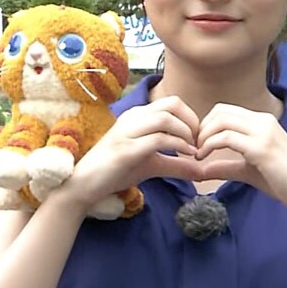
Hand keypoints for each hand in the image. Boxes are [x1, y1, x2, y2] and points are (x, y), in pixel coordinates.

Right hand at [58, 96, 201, 208]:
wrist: (83, 185)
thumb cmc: (116, 171)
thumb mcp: (152, 165)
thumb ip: (176, 165)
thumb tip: (203, 171)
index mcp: (138, 115)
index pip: (172, 103)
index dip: (191, 118)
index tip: (198, 139)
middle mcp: (132, 118)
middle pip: (172, 104)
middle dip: (192, 121)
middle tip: (199, 143)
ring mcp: (127, 132)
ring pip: (165, 118)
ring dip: (186, 133)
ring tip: (193, 150)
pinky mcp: (125, 149)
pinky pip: (157, 139)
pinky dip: (178, 146)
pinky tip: (186, 157)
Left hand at [192, 103, 286, 214]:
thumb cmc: (283, 181)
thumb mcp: (248, 170)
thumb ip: (226, 166)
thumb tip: (201, 169)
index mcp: (262, 122)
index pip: (225, 111)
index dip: (206, 124)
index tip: (198, 144)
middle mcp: (263, 121)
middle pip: (220, 111)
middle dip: (201, 128)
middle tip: (194, 148)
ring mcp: (263, 133)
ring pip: (221, 121)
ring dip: (203, 137)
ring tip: (198, 154)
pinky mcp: (261, 148)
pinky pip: (226, 138)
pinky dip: (209, 146)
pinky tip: (204, 159)